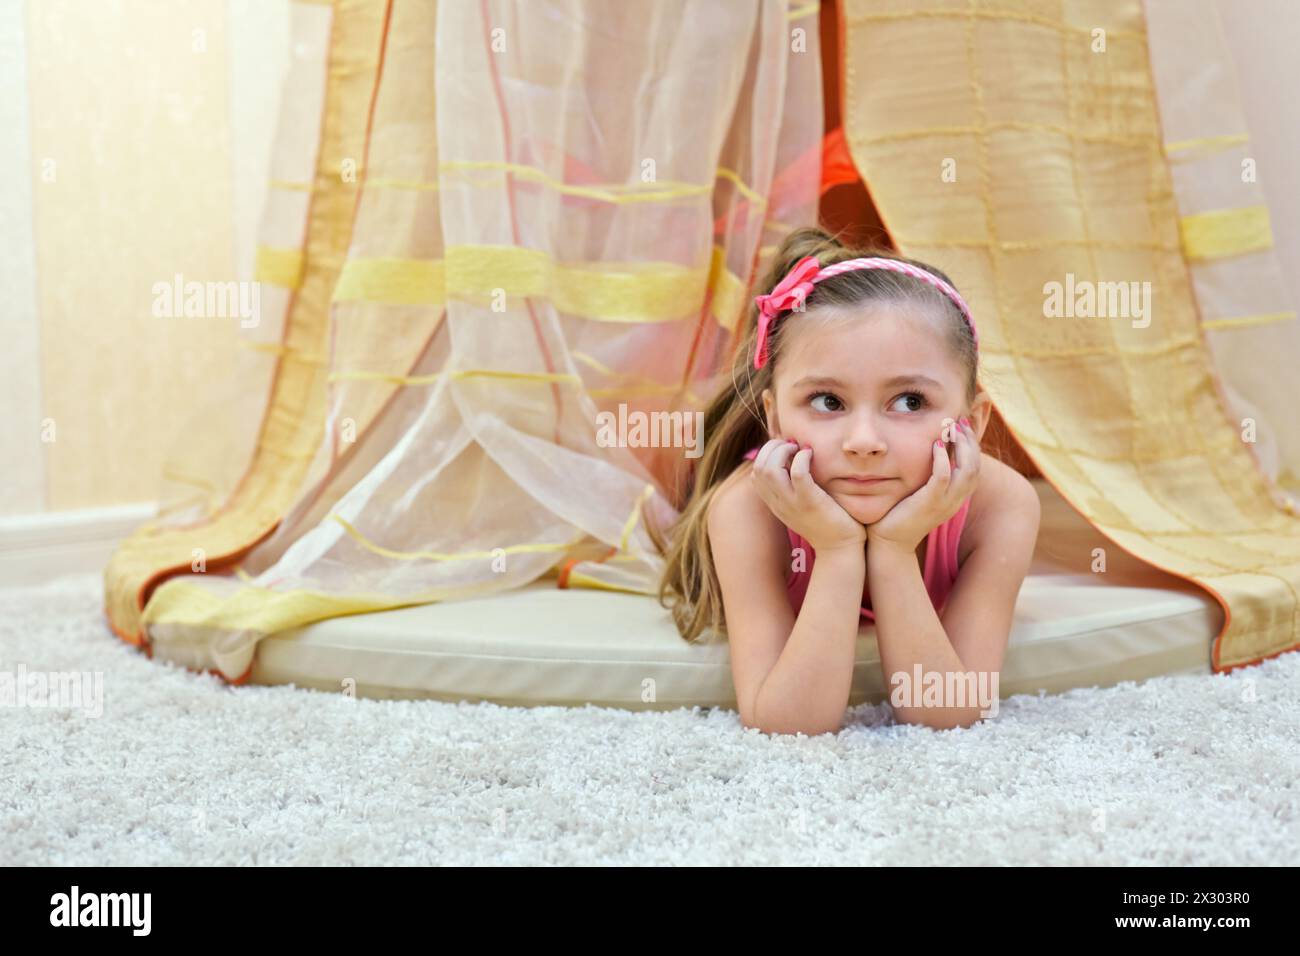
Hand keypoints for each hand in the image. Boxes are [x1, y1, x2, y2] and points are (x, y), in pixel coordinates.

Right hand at [749, 438, 867, 553]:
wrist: (840, 550)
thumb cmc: (827, 524)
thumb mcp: (803, 506)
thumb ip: (795, 489)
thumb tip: (796, 463)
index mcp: (775, 503)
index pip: (755, 474)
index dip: (766, 455)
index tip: (786, 450)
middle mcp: (779, 503)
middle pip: (758, 467)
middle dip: (772, 448)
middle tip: (792, 445)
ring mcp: (792, 503)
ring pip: (770, 469)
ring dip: (783, 451)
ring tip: (799, 449)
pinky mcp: (810, 502)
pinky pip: (797, 473)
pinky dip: (802, 458)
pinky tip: (811, 455)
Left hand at [866, 417, 981, 554]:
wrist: (888, 544)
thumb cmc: (899, 515)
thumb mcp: (919, 492)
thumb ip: (927, 475)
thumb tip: (927, 451)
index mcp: (955, 497)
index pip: (974, 466)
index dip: (971, 444)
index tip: (961, 424)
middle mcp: (955, 500)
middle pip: (975, 465)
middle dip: (969, 440)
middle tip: (959, 420)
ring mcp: (945, 503)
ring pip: (966, 470)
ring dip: (961, 446)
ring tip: (951, 428)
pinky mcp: (930, 504)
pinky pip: (943, 478)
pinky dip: (942, 459)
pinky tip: (936, 444)